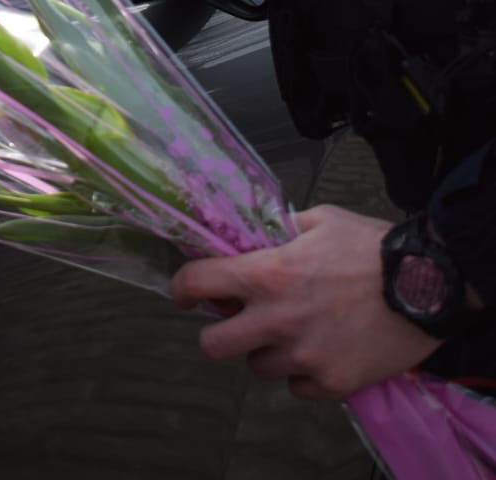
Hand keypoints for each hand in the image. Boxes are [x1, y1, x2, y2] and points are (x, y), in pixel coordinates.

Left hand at [170, 205, 439, 399]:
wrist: (426, 286)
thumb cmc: (370, 245)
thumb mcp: (319, 219)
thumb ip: (279, 228)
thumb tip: (252, 232)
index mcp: (269, 273)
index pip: (198, 282)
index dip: (182, 286)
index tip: (184, 292)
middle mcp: (278, 319)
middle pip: (213, 345)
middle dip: (218, 332)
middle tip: (236, 322)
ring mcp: (304, 356)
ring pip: (257, 368)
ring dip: (266, 351)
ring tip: (293, 331)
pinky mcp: (331, 384)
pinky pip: (297, 387)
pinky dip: (303, 373)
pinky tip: (321, 350)